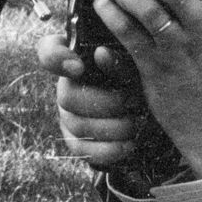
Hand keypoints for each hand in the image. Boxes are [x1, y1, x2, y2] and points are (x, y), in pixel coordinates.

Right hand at [38, 32, 148, 175]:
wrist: (153, 114)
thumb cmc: (143, 81)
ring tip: (137, 123)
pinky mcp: (76, 141)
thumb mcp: (138, 68)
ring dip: (113, 127)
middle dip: (105, 103)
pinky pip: (83, 150)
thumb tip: (101, 54)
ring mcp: (68, 115)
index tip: (79, 67)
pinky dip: (109, 149)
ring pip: (78, 125)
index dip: (56, 58)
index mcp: (77, 58)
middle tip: (132, 102)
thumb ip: (119, 60)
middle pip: (67, 97)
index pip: (49, 51)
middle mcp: (66, 86)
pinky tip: (129, 144)